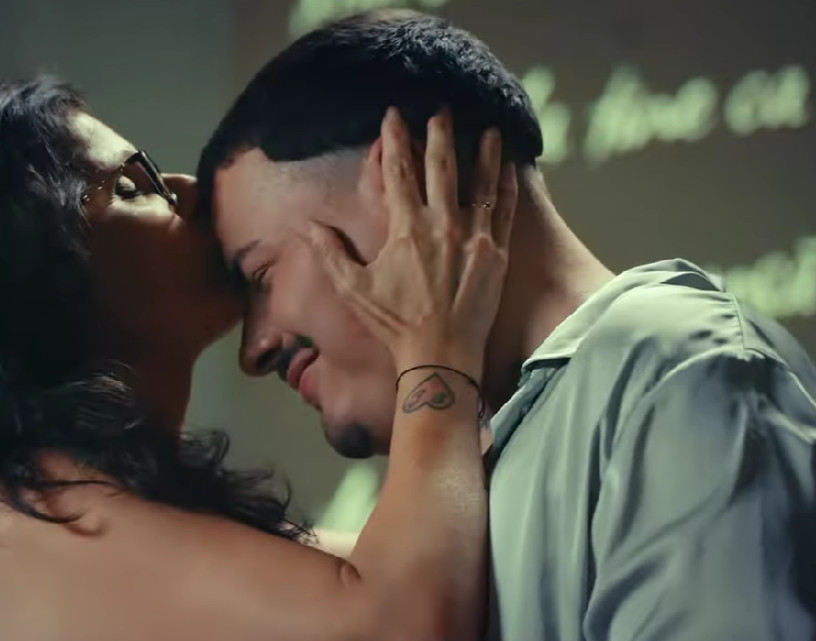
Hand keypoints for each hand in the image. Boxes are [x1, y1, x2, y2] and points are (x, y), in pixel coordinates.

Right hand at [304, 107, 516, 381]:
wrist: (441, 355)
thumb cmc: (395, 324)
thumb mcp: (354, 288)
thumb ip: (330, 252)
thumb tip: (306, 225)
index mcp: (406, 229)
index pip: (399, 172)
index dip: (395, 140)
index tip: (394, 115)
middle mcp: (443, 225)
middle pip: (442, 166)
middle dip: (439, 133)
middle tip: (440, 110)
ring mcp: (474, 237)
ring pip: (481, 182)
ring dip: (483, 152)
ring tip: (488, 128)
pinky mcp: (497, 253)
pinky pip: (505, 210)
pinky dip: (507, 186)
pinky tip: (509, 168)